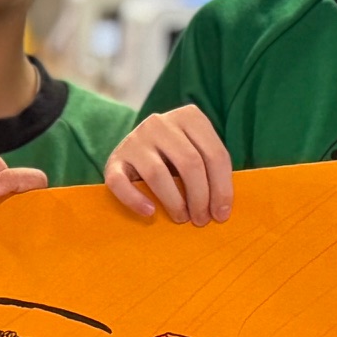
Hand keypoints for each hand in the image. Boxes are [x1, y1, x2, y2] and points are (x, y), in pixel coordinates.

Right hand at [106, 105, 233, 223]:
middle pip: (189, 163)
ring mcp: (135, 139)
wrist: (136, 148)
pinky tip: (150, 212)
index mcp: (189, 117)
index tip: (221, 214)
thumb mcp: (198, 151)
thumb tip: (222, 209)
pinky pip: (120, 183)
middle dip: (200, 197)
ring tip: (181, 218)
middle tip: (201, 220)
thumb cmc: (175, 157)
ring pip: (158, 173)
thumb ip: (211, 169)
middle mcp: (160, 123)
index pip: (214, 154)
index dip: (222, 188)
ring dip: (174, 202)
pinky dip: (135, 200)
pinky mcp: (114, 159)